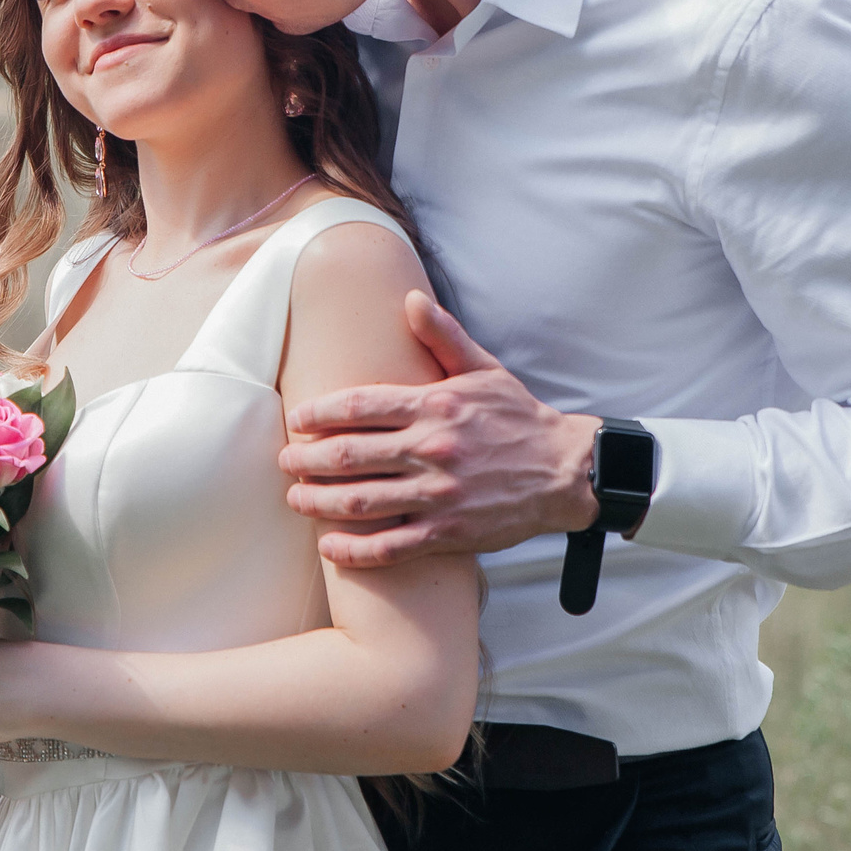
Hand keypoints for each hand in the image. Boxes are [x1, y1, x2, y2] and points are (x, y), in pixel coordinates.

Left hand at [280, 290, 600, 567]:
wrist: (566, 472)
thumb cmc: (519, 419)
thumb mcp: (484, 370)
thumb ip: (443, 336)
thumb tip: (410, 299)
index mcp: (436, 406)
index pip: (359, 406)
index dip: (319, 413)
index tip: (297, 419)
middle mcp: (433, 449)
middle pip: (349, 455)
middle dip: (307, 459)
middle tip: (285, 462)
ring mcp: (439, 495)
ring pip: (361, 501)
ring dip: (318, 502)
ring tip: (296, 499)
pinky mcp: (449, 532)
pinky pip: (390, 546)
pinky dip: (354, 550)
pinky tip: (329, 546)